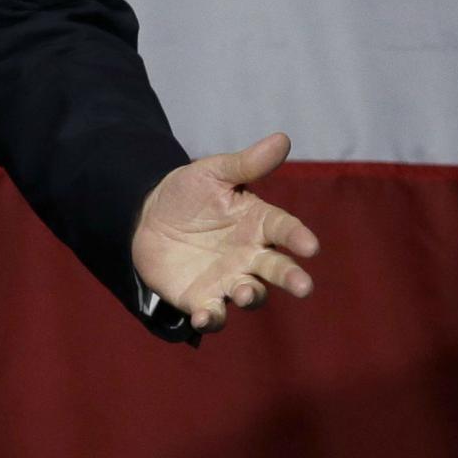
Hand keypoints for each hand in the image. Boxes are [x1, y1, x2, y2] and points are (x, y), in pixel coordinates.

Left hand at [132, 132, 321, 333]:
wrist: (146, 218)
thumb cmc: (188, 194)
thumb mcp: (212, 173)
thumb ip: (246, 164)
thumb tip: (282, 139)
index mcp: (259, 222)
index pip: (285, 229)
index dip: (298, 237)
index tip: (310, 246)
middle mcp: (250, 255)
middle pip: (277, 269)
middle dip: (291, 277)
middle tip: (304, 287)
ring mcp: (228, 279)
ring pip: (250, 294)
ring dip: (251, 296)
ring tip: (246, 292)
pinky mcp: (201, 298)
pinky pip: (211, 313)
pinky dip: (211, 318)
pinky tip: (204, 316)